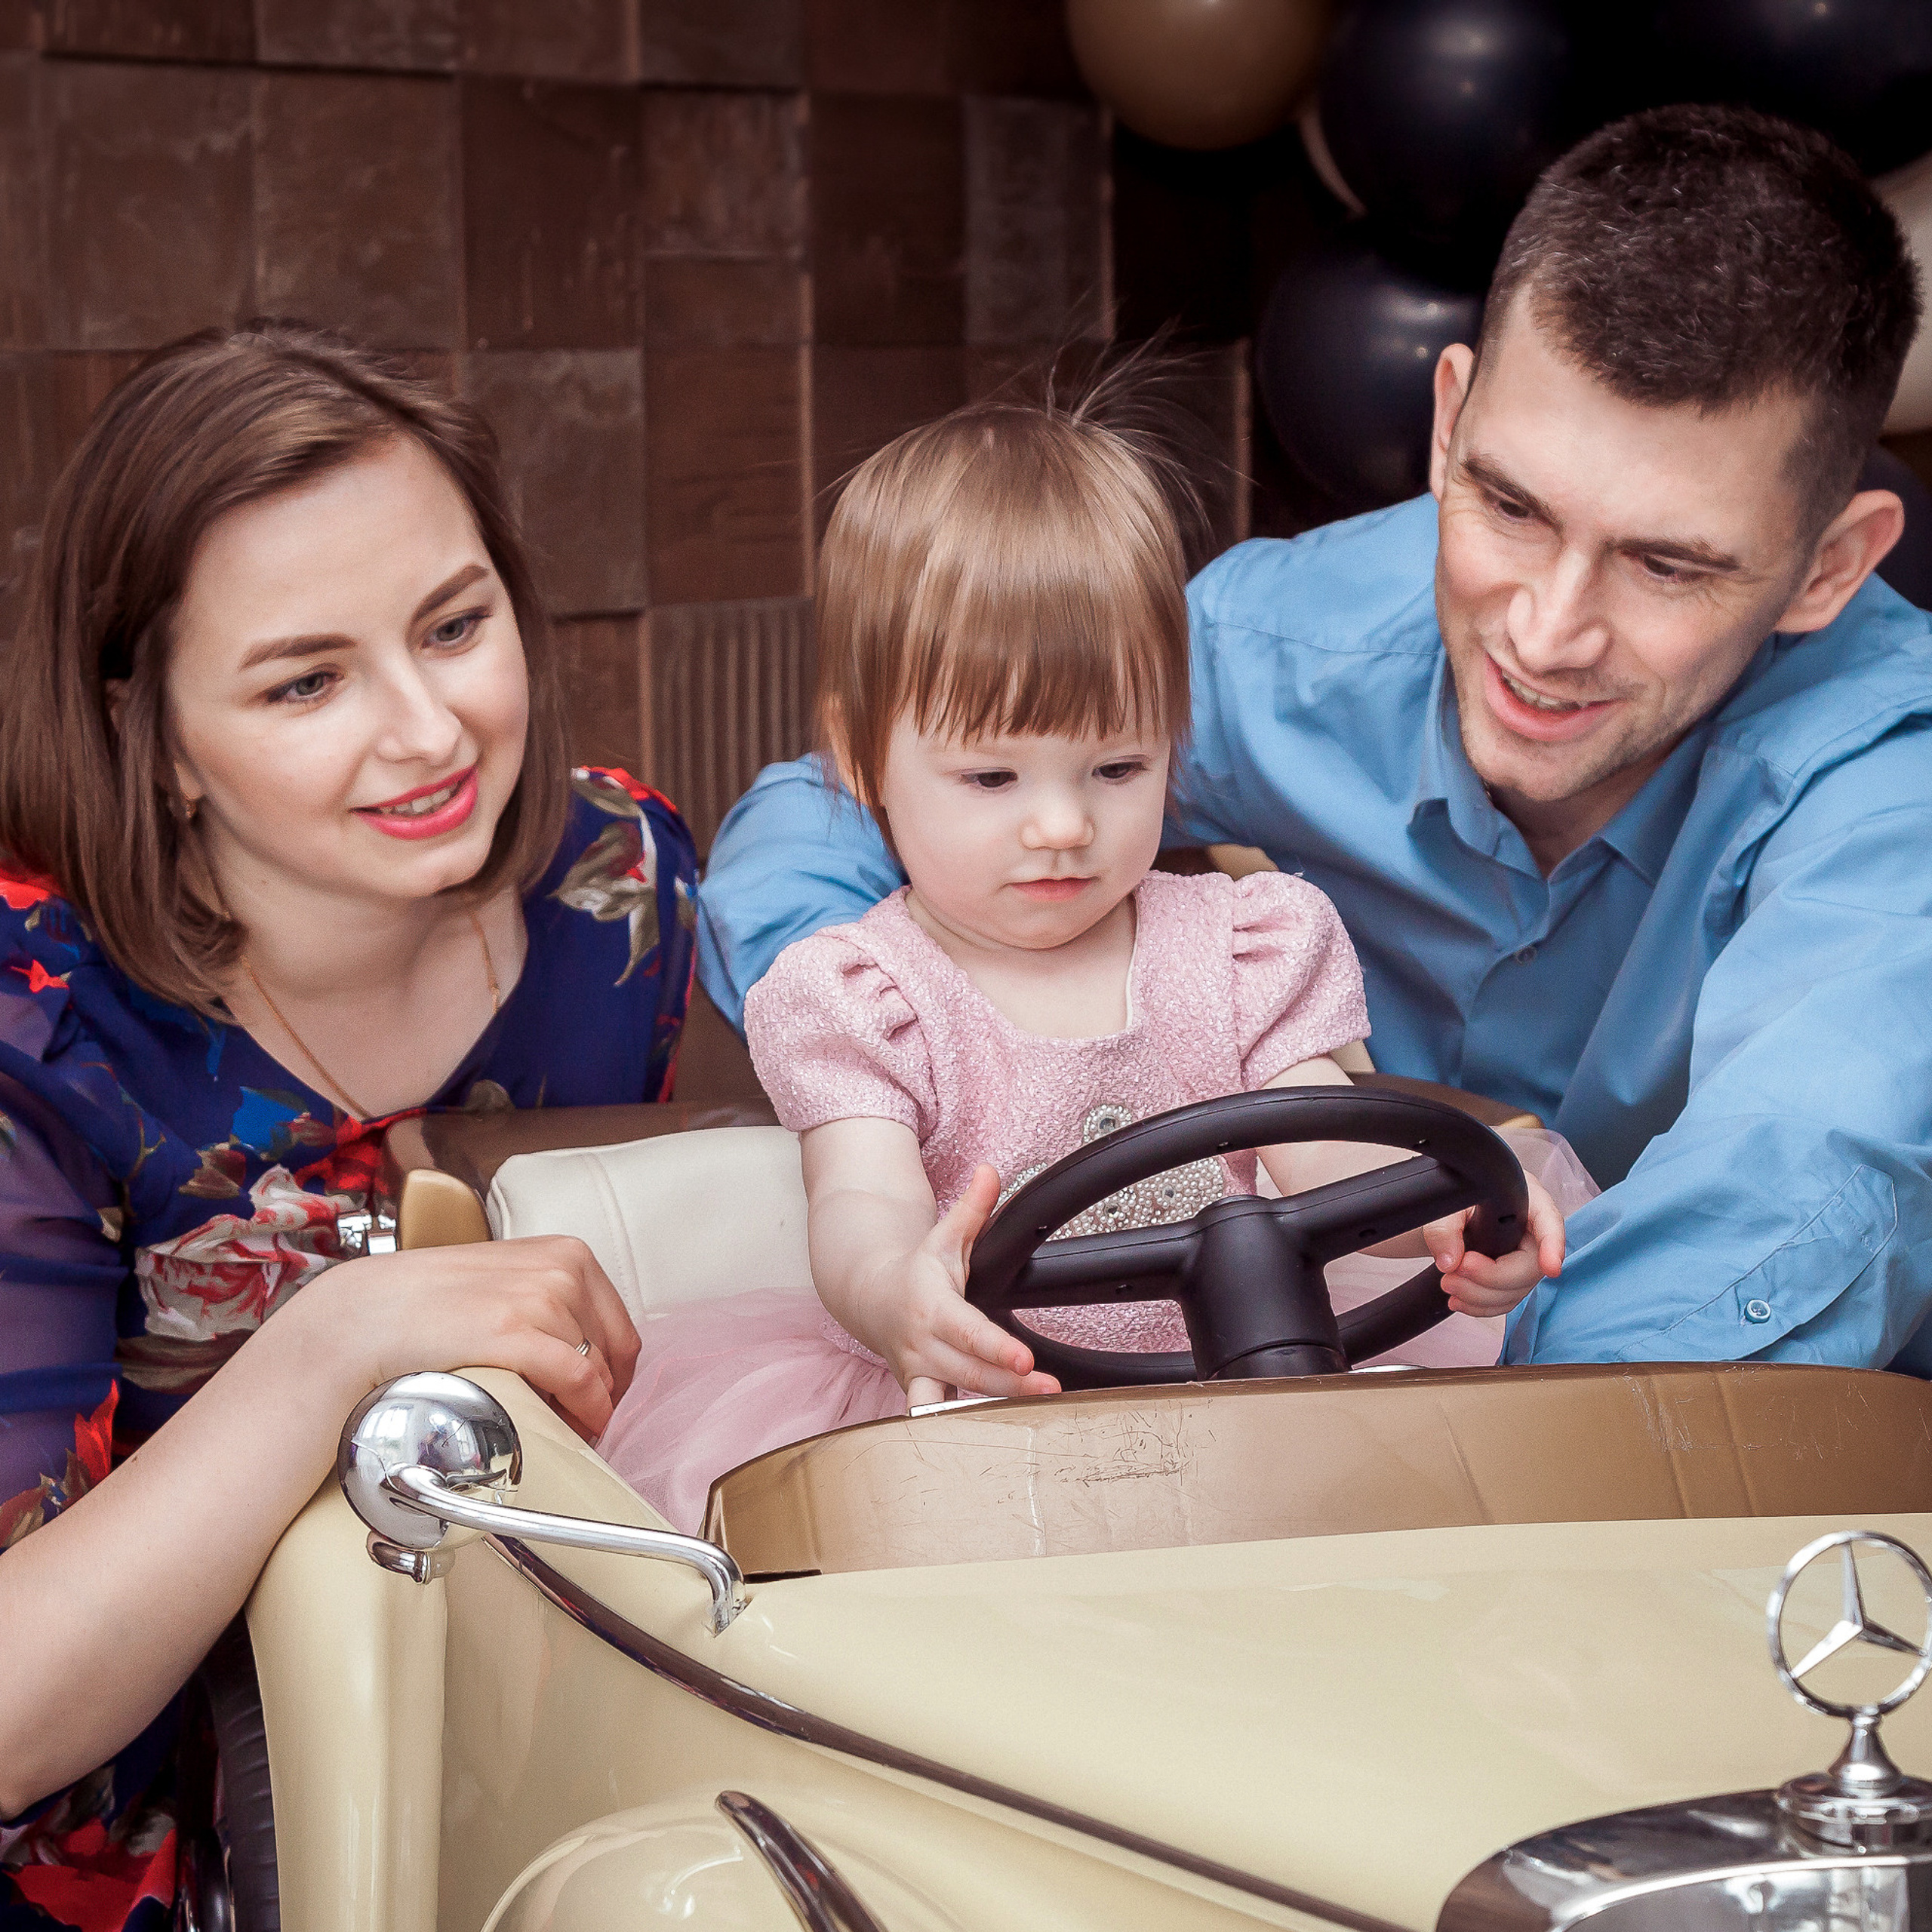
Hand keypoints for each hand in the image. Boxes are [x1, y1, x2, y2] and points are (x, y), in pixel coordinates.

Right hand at [298, 1235, 640, 1439]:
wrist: (367, 1315)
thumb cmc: (432, 1305)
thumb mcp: (507, 1282)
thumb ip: (548, 1301)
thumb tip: (587, 1353)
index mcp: (566, 1254)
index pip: (619, 1328)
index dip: (612, 1375)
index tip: (595, 1403)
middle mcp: (563, 1269)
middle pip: (615, 1354)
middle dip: (601, 1397)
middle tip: (575, 1426)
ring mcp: (542, 1296)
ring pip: (598, 1372)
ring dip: (584, 1411)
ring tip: (555, 1429)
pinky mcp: (515, 1330)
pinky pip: (579, 1380)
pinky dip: (583, 1412)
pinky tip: (566, 1429)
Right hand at [865, 1165, 1063, 1408]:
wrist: (870, 1298)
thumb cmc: (916, 1271)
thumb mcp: (944, 1236)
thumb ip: (972, 1208)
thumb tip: (991, 1172)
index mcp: (932, 1307)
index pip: (968, 1332)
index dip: (996, 1348)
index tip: (1025, 1359)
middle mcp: (922, 1345)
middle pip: (969, 1372)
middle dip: (1009, 1385)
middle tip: (1049, 1389)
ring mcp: (919, 1373)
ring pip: (953, 1399)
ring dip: (991, 1411)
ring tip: (1036, 1415)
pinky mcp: (920, 1391)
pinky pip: (940, 1413)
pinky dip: (963, 1427)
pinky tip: (999, 1434)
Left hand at [1420, 1173, 1565, 1317]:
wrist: (1449, 1212)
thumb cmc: (1455, 1198)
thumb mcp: (1446, 1203)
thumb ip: (1444, 1228)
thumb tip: (1450, 1262)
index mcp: (1527, 1200)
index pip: (1550, 1222)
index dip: (1553, 1245)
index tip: (1550, 1267)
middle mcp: (1532, 1231)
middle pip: (1530, 1266)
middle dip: (1492, 1277)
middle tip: (1455, 1271)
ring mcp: (1523, 1259)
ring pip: (1516, 1290)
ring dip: (1480, 1295)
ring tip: (1447, 1283)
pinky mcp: (1511, 1280)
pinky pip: (1504, 1301)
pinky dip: (1480, 1306)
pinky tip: (1457, 1299)